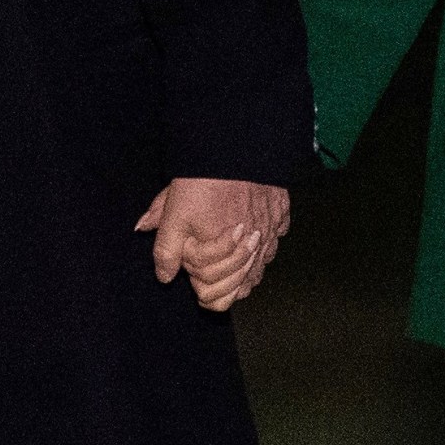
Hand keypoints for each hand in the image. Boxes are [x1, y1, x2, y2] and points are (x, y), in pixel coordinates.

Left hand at [134, 177, 289, 312]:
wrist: (235, 147)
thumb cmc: (203, 182)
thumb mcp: (174, 215)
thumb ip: (166, 249)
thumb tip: (163, 275)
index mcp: (223, 257)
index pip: (213, 297)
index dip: (196, 282)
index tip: (188, 264)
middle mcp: (252, 253)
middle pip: (239, 289)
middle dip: (219, 279)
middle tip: (205, 261)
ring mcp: (270, 235)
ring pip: (259, 270)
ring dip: (241, 266)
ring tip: (224, 251)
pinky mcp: (281, 217)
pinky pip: (274, 242)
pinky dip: (261, 244)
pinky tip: (247, 232)